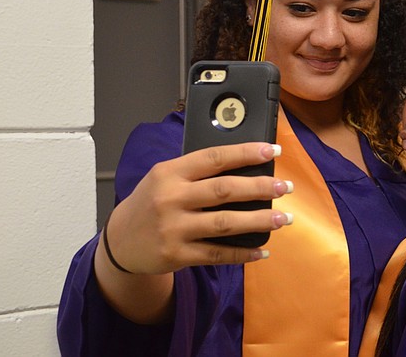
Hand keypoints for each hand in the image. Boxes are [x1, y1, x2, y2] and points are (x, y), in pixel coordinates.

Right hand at [103, 142, 292, 274]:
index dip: (246, 153)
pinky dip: (243, 252)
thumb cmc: (152, 202)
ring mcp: (174, 228)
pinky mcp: (177, 255)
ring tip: (284, 218)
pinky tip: (262, 249)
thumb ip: (197, 172)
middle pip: (224, 190)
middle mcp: (171, 198)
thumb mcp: (165, 177)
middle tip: (286, 187)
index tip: (273, 150)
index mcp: (170, 172)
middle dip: (260, 187)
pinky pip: (218, 253)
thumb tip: (246, 166)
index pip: (214, 158)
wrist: (120, 241)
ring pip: (225, 223)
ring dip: (259, 220)